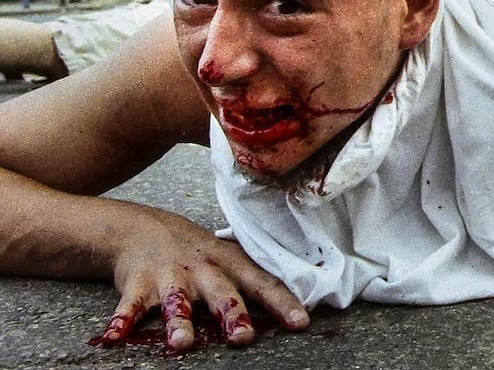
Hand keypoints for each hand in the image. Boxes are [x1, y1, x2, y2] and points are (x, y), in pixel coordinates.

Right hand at [98, 208, 307, 352]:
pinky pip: (129, 305)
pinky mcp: (136, 284)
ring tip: (182, 343)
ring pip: (177, 301)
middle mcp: (202, 269)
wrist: (141, 229)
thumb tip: (294, 308)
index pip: (263, 283)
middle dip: (232, 315)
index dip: (283, 303)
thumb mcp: (226, 258)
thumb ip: (252, 283)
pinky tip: (115, 338)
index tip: (300, 323)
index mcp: (229, 263)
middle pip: (221, 292)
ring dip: (180, 322)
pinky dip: (121, 321)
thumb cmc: (196, 253)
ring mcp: (169, 276)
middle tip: (243, 338)